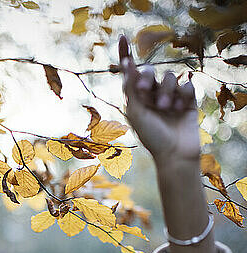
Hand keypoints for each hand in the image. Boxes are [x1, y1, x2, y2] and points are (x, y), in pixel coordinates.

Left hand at [118, 35, 199, 165]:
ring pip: (170, 78)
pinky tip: (180, 110)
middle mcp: (152, 96)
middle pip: (150, 71)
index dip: (127, 55)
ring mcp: (171, 97)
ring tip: (165, 109)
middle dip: (147, 78)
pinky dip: (182, 96)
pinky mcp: (188, 101)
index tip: (123, 38)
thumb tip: (126, 63)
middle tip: (143, 92)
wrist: (174, 155)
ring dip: (166, 92)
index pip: (132, 72)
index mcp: (137, 99)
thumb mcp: (136, 112)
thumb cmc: (152, 137)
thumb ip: (131, 87)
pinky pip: (186, 86)